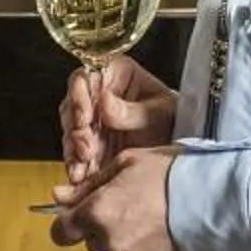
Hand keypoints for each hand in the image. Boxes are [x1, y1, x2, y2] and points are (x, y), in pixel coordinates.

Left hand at [48, 145, 177, 250]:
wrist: (212, 196)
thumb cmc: (167, 170)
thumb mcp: (125, 162)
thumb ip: (88, 184)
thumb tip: (57, 196)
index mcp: (97, 213)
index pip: (60, 234)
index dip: (66, 222)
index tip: (79, 210)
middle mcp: (110, 241)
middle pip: (89, 242)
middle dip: (99, 225)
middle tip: (124, 202)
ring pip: (115, 249)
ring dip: (122, 235)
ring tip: (147, 211)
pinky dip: (144, 243)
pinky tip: (161, 224)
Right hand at [59, 54, 176, 182]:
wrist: (179, 147)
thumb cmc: (174, 118)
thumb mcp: (161, 112)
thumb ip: (133, 111)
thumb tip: (105, 101)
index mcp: (116, 74)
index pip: (85, 78)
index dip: (79, 97)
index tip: (85, 119)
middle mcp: (99, 94)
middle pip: (72, 106)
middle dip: (77, 131)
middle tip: (86, 149)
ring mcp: (93, 120)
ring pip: (71, 131)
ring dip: (74, 151)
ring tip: (82, 169)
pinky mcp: (91, 143)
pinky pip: (76, 153)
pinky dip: (76, 166)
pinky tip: (80, 177)